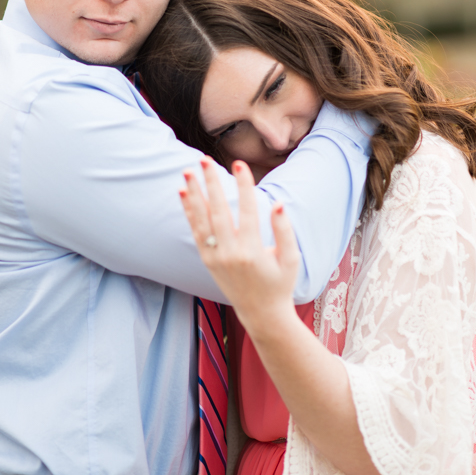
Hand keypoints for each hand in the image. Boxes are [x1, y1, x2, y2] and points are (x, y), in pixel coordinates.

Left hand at [180, 158, 299, 332]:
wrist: (261, 314)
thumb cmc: (280, 284)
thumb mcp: (291, 260)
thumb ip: (285, 231)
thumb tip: (278, 204)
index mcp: (253, 252)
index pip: (247, 211)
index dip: (243, 186)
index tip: (239, 164)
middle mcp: (230, 254)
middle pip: (218, 211)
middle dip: (211, 184)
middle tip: (205, 160)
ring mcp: (216, 257)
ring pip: (202, 220)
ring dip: (194, 194)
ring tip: (188, 171)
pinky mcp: (207, 260)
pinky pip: (196, 231)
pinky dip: (189, 212)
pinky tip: (184, 193)